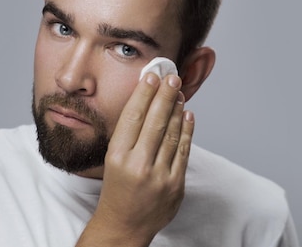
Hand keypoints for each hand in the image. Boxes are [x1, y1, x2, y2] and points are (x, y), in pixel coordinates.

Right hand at [76, 72, 193, 246]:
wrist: (124, 225)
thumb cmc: (117, 188)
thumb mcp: (113, 159)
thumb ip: (129, 134)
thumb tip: (146, 101)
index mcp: (118, 156)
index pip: (133, 117)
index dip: (144, 94)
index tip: (151, 76)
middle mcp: (138, 165)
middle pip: (155, 122)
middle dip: (165, 95)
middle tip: (172, 77)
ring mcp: (159, 176)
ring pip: (172, 134)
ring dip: (177, 109)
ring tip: (179, 93)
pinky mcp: (175, 185)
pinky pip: (183, 151)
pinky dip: (187, 130)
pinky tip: (187, 115)